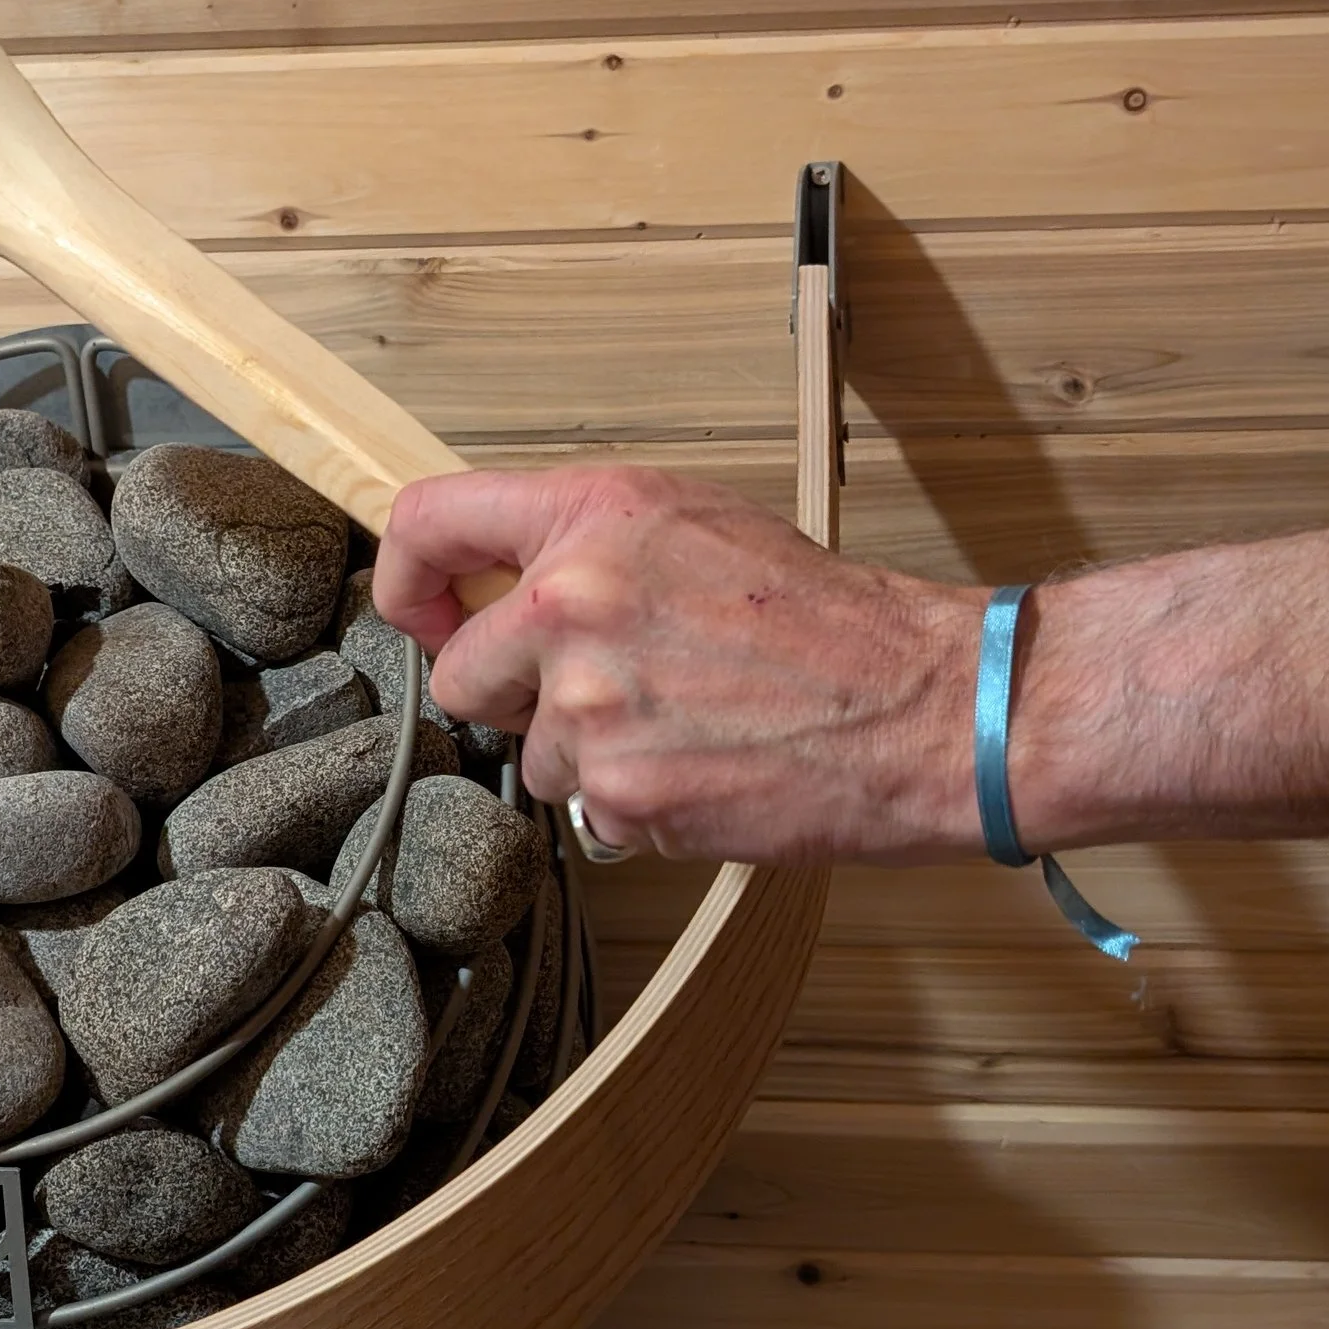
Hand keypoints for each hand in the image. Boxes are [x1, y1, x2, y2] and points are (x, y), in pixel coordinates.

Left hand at [374, 463, 987, 862]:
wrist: (923, 706)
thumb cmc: (829, 621)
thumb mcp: (698, 527)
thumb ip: (592, 546)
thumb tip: (506, 579)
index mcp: (595, 516)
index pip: (428, 521)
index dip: (406, 580)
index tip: (426, 614)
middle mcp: (576, 600)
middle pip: (460, 675)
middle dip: (517, 698)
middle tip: (602, 696)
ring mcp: (592, 702)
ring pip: (531, 755)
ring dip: (591, 758)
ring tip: (687, 728)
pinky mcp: (620, 790)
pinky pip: (588, 813)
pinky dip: (638, 807)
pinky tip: (707, 772)